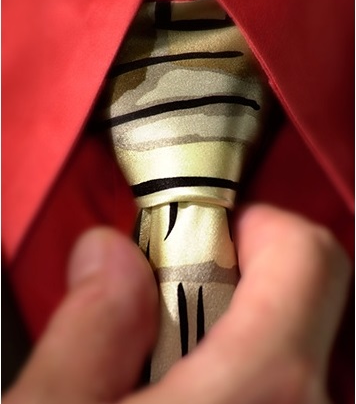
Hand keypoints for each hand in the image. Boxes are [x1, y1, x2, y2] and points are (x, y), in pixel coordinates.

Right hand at [4, 204, 350, 403]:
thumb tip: (108, 256)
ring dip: (243, 339)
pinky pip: (296, 396)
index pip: (307, 252)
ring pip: (302, 353)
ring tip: (176, 370)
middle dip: (240, 285)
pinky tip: (196, 398)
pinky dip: (253, 379)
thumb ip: (88, 328)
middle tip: (173, 308)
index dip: (259, 225)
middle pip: (308, 300)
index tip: (211, 236)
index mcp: (260, 392)